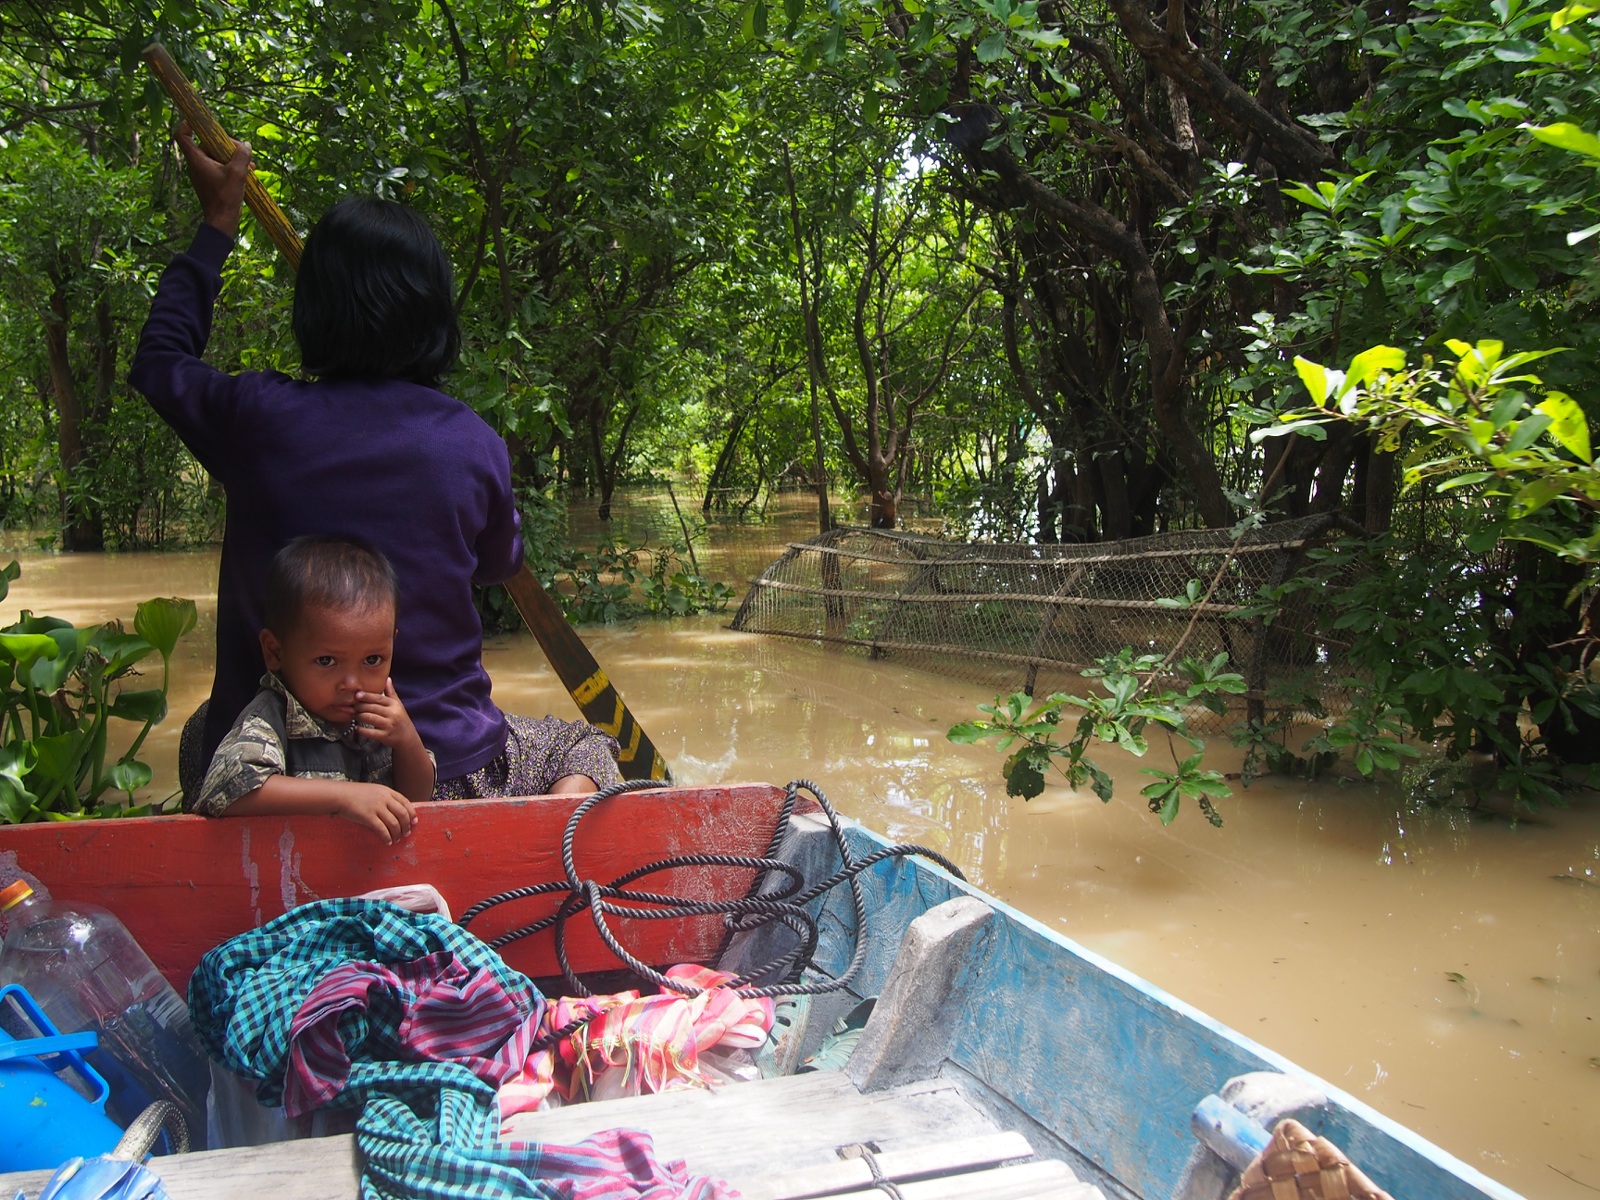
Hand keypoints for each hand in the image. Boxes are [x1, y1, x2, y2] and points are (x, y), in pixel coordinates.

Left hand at [174, 121, 251, 238]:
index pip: (182, 135)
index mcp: (196, 159)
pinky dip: (231, 167)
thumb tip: (246, 144)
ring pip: (216, 156)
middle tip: (242, 150)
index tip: (199, 120)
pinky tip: (248, 172)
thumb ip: (241, 155)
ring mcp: (203, 173)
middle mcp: (196, 164)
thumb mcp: (237, 173)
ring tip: (250, 165)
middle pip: (207, 144)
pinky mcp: (210, 181)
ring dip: (233, 157)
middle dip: (226, 145)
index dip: (187, 123)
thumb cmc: (226, 197)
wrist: (222, 220)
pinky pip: (219, 167)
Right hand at [333, 781, 416, 843]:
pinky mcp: (368, 817)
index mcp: (387, 791)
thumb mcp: (375, 791)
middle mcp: (384, 799)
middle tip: (407, 833)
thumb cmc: (356, 794)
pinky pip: (382, 829)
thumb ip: (385, 798)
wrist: (340, 795)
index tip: (414, 821)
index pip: (405, 802)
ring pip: (394, 823)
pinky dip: (387, 837)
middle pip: (402, 814)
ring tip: (397, 839)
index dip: (412, 813)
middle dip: (406, 825)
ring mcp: (376, 808)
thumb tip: (396, 811)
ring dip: (397, 833)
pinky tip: (387, 841)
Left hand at [353, 679, 419, 749]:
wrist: (408, 737)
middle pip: (372, 707)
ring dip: (359, 716)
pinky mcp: (385, 736)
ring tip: (355, 715)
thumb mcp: (398, 705)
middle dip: (360, 706)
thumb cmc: (401, 719)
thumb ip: (391, 692)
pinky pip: (371, 732)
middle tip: (352, 706)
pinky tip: (357, 728)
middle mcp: (392, 714)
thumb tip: (387, 679)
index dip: (367, 696)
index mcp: (394, 705)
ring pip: (370, 718)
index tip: (357, 694)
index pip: (379, 698)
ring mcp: (389, 725)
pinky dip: (362, 730)